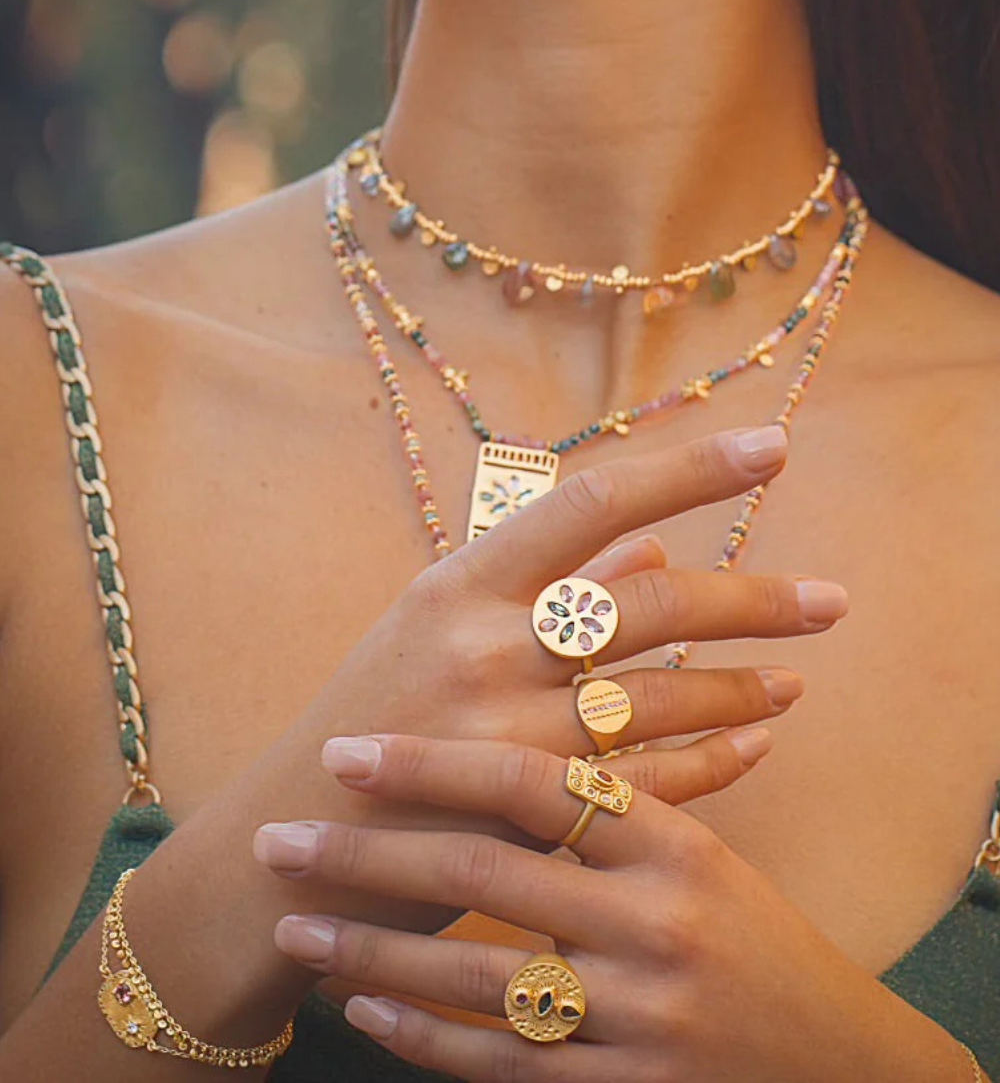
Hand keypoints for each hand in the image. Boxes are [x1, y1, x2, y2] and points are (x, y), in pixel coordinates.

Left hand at [258, 734, 975, 1082]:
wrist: (833, 1061)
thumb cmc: (751, 932)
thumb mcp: (703, 844)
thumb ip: (630, 766)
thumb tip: (589, 655)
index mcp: (673, 844)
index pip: (533, 785)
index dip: (433, 763)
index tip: (347, 753)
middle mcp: (653, 924)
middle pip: (485, 873)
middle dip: (369, 856)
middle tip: (280, 842)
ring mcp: (636, 1017)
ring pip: (474, 978)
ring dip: (371, 955)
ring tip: (295, 932)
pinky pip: (499, 1064)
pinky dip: (422, 1037)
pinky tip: (364, 1014)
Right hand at [287, 425, 847, 836]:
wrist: (296, 844)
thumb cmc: (373, 719)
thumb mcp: (435, 626)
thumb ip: (542, 584)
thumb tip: (647, 545)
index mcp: (461, 584)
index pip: (590, 500)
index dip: (688, 469)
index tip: (770, 445)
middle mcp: (484, 648)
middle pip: (646, 604)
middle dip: (751, 599)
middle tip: (832, 601)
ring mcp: (504, 735)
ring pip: (657, 698)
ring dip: (741, 686)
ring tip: (798, 677)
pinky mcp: (523, 817)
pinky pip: (643, 784)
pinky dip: (710, 761)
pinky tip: (758, 744)